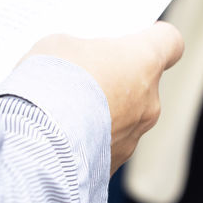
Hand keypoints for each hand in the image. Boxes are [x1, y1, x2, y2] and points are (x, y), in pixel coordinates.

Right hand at [22, 22, 184, 173]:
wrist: (34, 144)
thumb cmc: (50, 83)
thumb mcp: (58, 47)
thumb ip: (79, 50)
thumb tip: (78, 60)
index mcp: (144, 61)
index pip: (169, 42)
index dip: (152, 38)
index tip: (135, 37)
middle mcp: (149, 100)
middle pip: (142, 82)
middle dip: (116, 78)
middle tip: (82, 76)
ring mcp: (134, 135)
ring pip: (124, 117)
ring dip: (101, 113)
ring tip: (62, 112)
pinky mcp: (114, 164)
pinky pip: (105, 145)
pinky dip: (87, 141)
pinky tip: (58, 138)